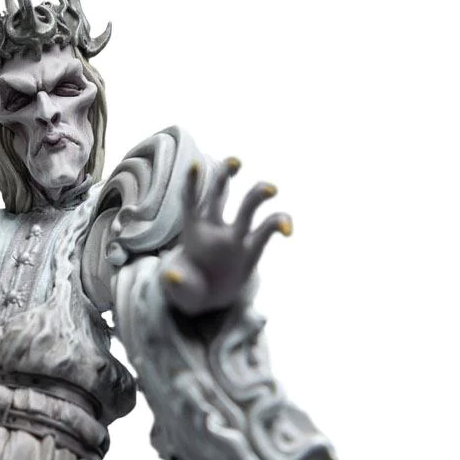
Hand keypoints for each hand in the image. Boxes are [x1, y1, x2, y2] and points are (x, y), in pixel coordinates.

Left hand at [160, 156, 291, 314]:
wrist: (209, 298)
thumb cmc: (189, 288)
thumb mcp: (179, 288)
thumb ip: (176, 282)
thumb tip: (172, 275)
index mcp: (192, 231)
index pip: (190, 201)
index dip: (191, 182)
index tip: (194, 163)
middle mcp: (214, 228)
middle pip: (219, 193)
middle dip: (225, 174)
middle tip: (235, 161)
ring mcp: (235, 237)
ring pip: (247, 207)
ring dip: (259, 193)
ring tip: (271, 189)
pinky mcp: (252, 250)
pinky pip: (267, 231)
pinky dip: (279, 224)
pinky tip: (288, 229)